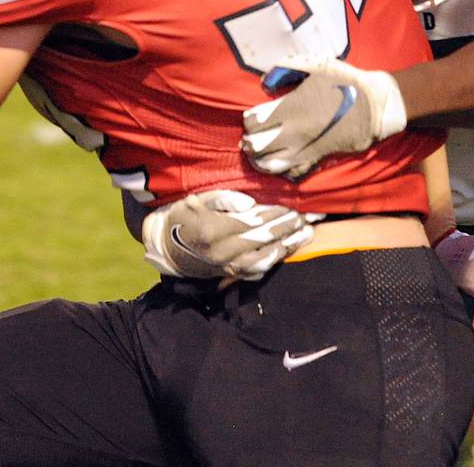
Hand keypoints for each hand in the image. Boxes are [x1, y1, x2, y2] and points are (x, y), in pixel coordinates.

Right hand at [142, 189, 320, 279]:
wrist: (165, 246)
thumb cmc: (182, 215)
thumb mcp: (197, 199)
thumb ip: (223, 199)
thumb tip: (250, 204)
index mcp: (214, 230)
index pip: (254, 222)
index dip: (276, 214)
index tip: (295, 206)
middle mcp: (222, 252)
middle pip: (263, 239)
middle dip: (288, 228)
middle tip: (309, 218)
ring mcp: (226, 266)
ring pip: (264, 258)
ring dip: (287, 246)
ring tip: (306, 234)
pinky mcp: (228, 274)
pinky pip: (255, 271)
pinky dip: (273, 262)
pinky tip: (286, 251)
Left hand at [242, 58, 407, 179]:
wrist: (376, 105)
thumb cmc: (345, 81)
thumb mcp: (316, 64)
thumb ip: (285, 68)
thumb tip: (265, 83)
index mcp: (290, 108)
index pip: (253, 124)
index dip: (249, 122)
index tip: (253, 118)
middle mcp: (294, 132)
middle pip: (256, 147)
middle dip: (250, 143)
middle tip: (251, 138)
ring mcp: (305, 148)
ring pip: (270, 165)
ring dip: (260, 160)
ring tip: (259, 154)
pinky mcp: (317, 159)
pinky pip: (292, 173)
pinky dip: (281, 170)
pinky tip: (280, 162)